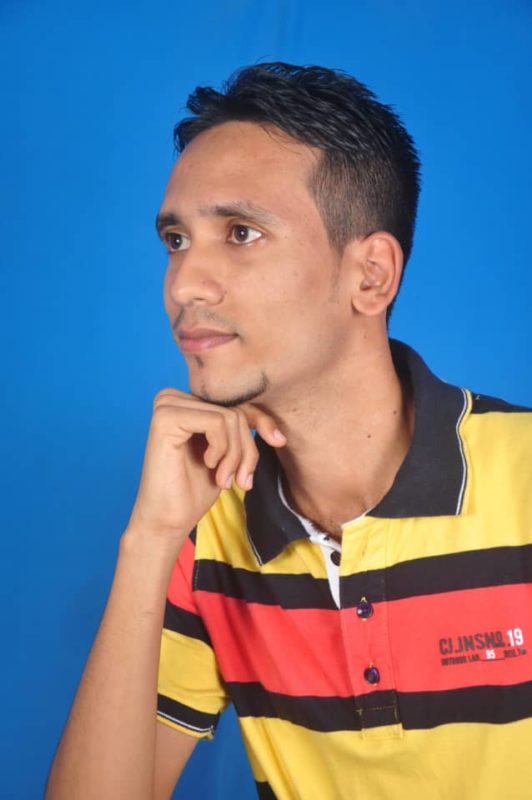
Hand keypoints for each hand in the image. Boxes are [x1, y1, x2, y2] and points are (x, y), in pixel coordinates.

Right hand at [127, 389, 285, 541]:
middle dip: (246, 449)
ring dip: (236, 455)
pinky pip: (217, 421)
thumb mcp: (228, 454)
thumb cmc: (193, 490)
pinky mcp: (166, 418)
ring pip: (230, 417)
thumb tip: (277, 429)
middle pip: (235, 411)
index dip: (262, 420)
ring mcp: (167, 405)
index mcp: (185, 403)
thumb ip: (241, 430)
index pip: (236, 402)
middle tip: (240, 480)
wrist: (167, 521)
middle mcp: (172, 398)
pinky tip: (208, 465)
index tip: (279, 441)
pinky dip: (222, 448)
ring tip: (224, 479)